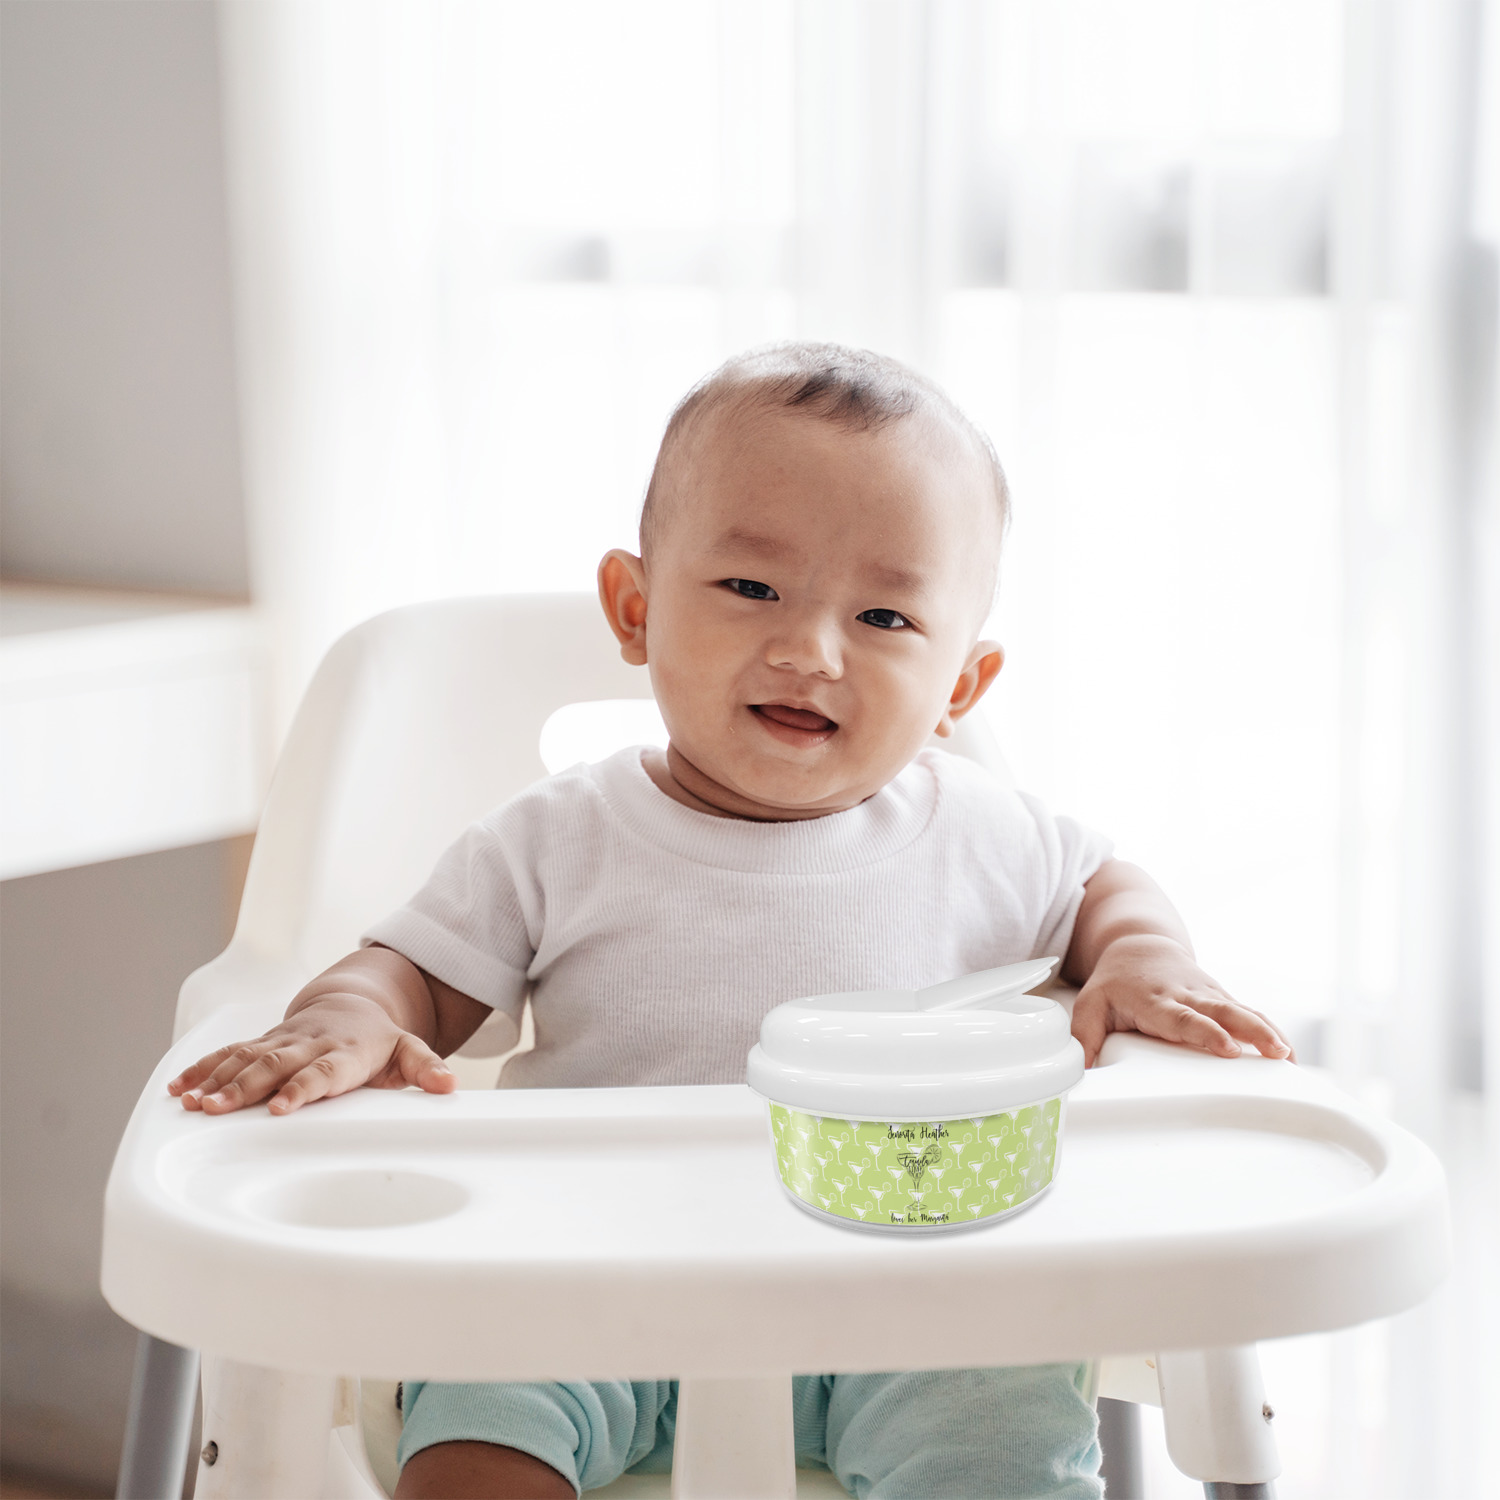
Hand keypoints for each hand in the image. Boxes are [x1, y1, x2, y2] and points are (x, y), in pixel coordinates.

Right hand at [166, 993, 455, 1115]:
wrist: (354, 1003)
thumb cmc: (380, 1039)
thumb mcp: (409, 1051)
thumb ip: (426, 1068)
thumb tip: (449, 1085)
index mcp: (344, 1052)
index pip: (322, 1072)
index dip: (301, 1088)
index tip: (281, 1107)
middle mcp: (308, 1045)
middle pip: (274, 1066)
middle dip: (244, 1088)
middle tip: (217, 1111)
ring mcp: (282, 1043)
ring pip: (245, 1059)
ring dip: (217, 1081)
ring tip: (191, 1104)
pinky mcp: (262, 1044)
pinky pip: (228, 1055)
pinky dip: (203, 1070)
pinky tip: (179, 1090)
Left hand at [1070, 933, 1293, 1067]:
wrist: (1139, 947)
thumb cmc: (1114, 982)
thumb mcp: (1090, 1004)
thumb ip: (1084, 1036)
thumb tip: (1081, 1072)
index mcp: (1155, 999)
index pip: (1183, 1018)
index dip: (1206, 1032)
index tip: (1227, 1048)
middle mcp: (1187, 995)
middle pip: (1223, 1012)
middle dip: (1251, 1031)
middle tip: (1275, 1052)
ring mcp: (1208, 995)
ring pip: (1242, 1011)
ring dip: (1267, 1032)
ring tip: (1290, 1057)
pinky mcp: (1221, 998)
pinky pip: (1250, 1013)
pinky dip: (1271, 1030)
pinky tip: (1289, 1054)